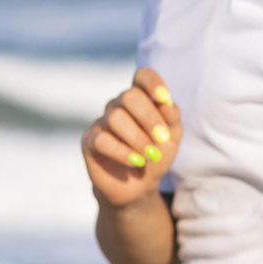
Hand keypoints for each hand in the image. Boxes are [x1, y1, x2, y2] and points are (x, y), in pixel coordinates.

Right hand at [81, 68, 181, 208]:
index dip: (153, 82)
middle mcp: (119, 105)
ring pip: (115, 117)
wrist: (139, 186)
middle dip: (149, 118)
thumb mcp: (172, 137)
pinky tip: (136, 162)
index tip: (165, 98)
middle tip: (162, 139)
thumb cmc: (157, 155)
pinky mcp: (90, 141)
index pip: (142, 76)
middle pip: (129, 96)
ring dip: (137, 138)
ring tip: (150, 156)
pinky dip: (122, 152)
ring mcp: (102, 122)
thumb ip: (172, 118)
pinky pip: (102, 140)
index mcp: (141, 98)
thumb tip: (167, 103)